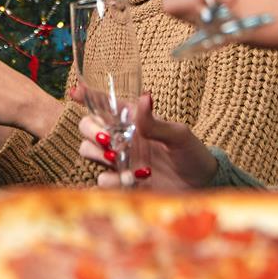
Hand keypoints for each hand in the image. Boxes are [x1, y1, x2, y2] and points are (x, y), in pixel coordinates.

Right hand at [77, 93, 217, 189]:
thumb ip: (155, 122)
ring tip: (121, 163)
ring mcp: (119, 161)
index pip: (105, 104)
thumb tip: (144, 97)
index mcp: (133, 121)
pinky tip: (130, 181)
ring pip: (87, 151)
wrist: (201, 187)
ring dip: (99, 156)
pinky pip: (101, 180)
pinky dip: (110, 181)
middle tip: (106, 139)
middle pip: (87, 127)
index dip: (87, 96)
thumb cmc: (192, 154)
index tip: (76, 91)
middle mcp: (121, 138)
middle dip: (90, 130)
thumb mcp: (178, 135)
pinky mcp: (121, 183)